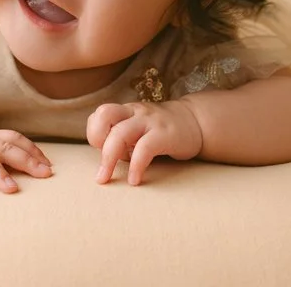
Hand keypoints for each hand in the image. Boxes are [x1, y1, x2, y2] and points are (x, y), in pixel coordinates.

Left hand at [86, 100, 202, 185]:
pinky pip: (144, 149)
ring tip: (107, 178)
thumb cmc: (161, 132)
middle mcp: (135, 112)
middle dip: (96, 141)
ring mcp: (150, 121)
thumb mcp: (137, 130)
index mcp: (126, 111)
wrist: (196, 123)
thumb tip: (104, 161)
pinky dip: (135, 167)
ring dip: (108, 158)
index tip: (101, 151)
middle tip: (100, 166)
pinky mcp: (164, 134)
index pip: (100, 113)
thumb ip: (121, 141)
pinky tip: (134, 180)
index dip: (95, 132)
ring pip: (120, 133)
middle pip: (105, 115)